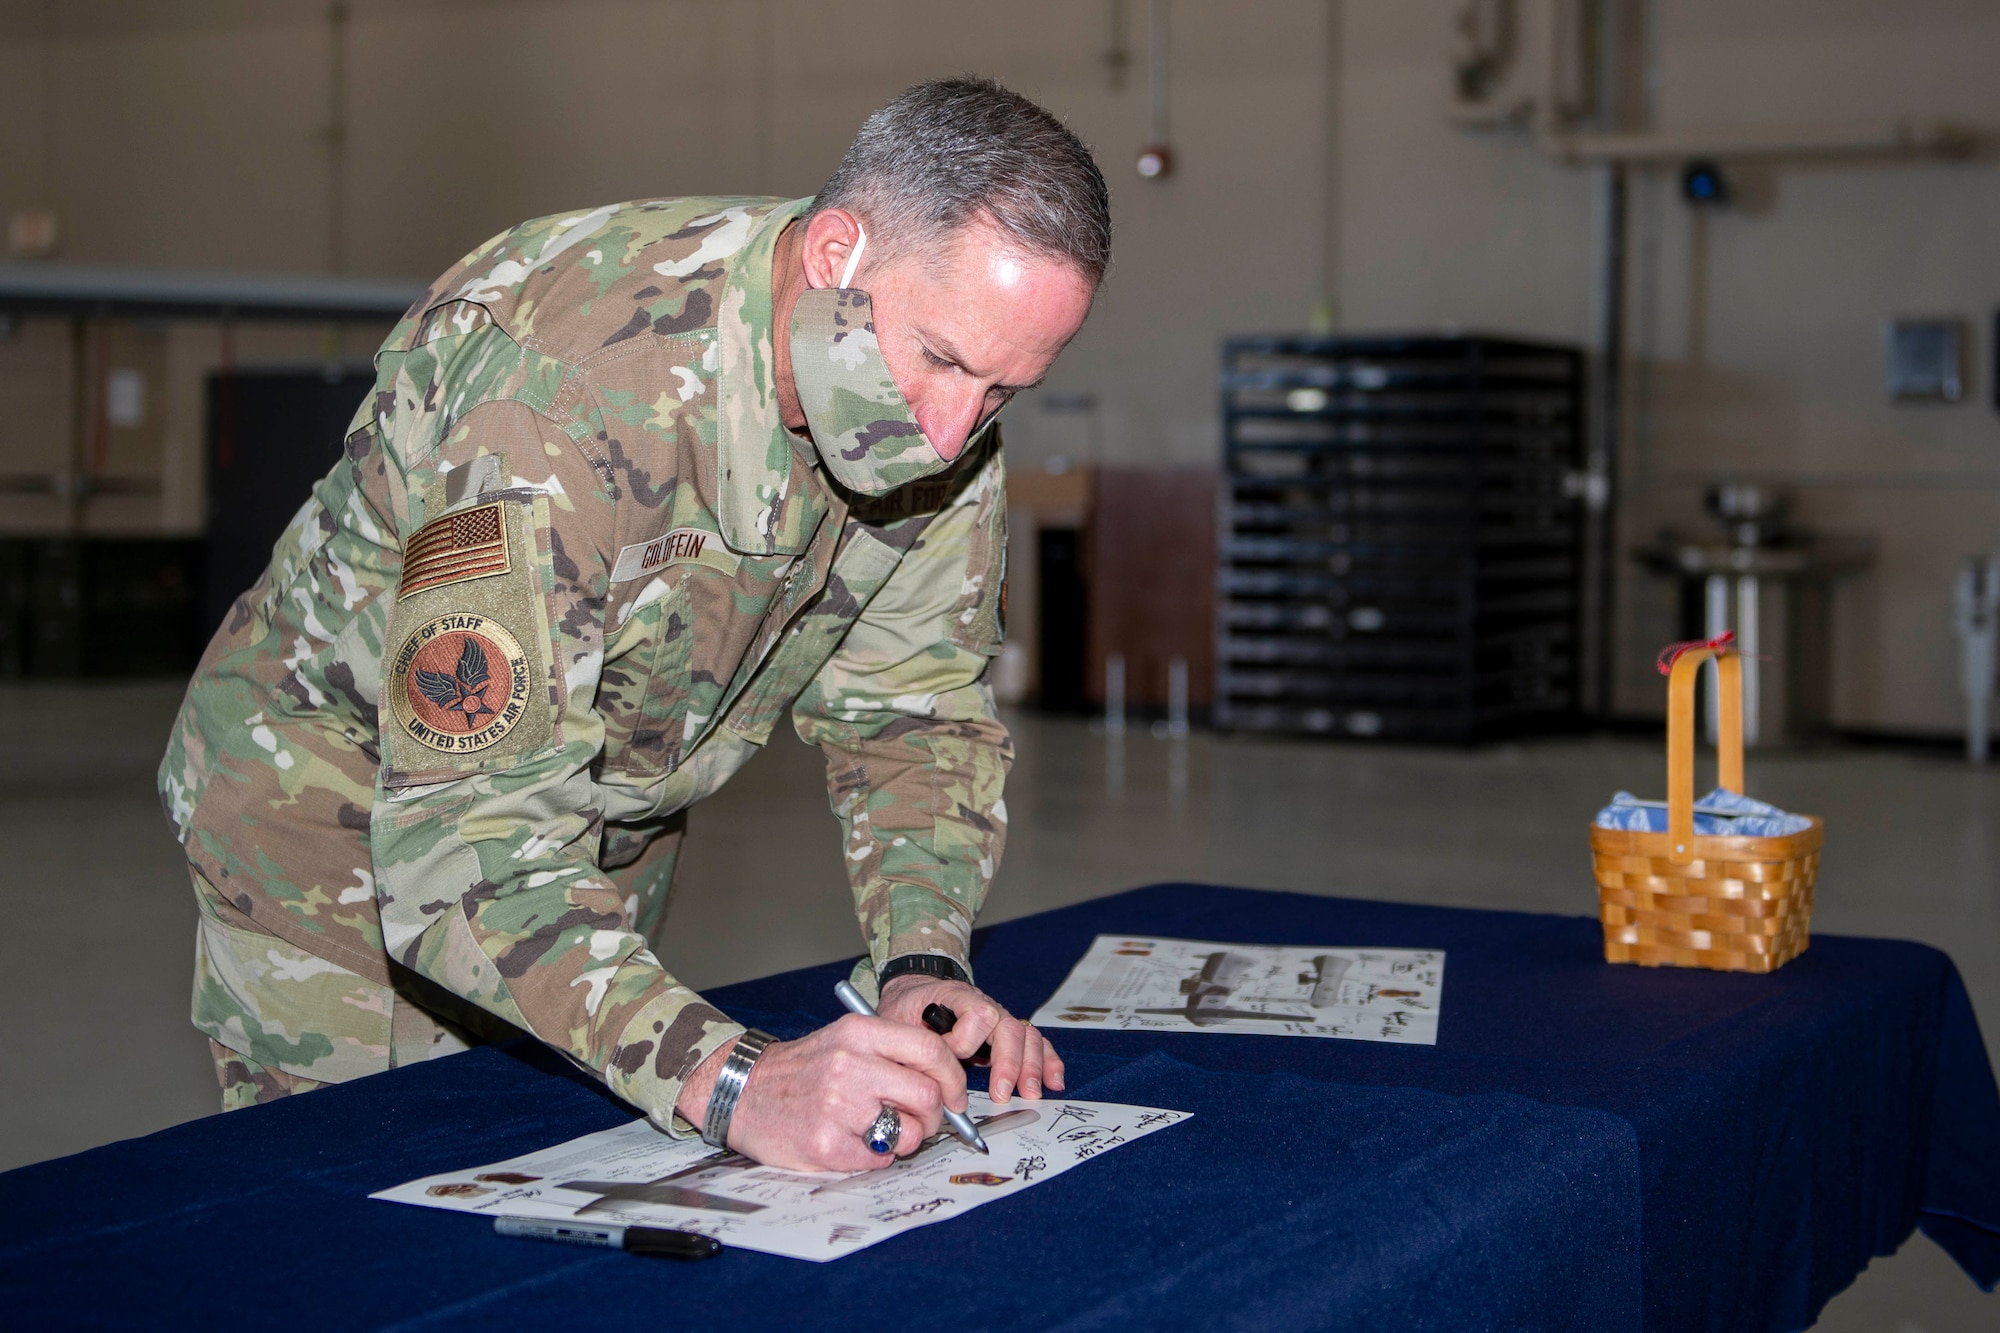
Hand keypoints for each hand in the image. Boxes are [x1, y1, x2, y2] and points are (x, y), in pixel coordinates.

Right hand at [675, 1015, 964, 1171]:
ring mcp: (837, 1106)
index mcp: (859, 1032)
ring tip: (880, 1133)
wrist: (740, 1091)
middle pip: (927, 1095)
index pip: (931, 1049)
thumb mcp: (844, 1041)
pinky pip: (879, 1160)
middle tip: (919, 1121)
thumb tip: (946, 1087)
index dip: (953, 1077)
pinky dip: (876, 1158)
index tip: (954, 1096)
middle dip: (934, 1116)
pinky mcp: (825, 1144)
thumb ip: (892, 1055)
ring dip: (904, 1140)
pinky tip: (852, 1144)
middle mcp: (850, 1065)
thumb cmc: (801, 1070)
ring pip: (909, 1133)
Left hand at [877, 974, 1065, 1104]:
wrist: (916, 992)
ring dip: (1032, 1066)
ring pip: (1026, 1036)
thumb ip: (914, 1044)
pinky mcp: (1006, 1034)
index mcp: (956, 996)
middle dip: (1009, 1063)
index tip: (952, 1058)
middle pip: (1009, 1027)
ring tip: (1031, 1093)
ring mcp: (999, 1018)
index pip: (978, 1014)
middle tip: (1002, 1094)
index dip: (965, 1040)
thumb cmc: (906, 1009)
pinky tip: (1054, 1081)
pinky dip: (1048, 1061)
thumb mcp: (898, 1020)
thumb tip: (929, 1078)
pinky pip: (1034, 1043)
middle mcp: (984, 1005)